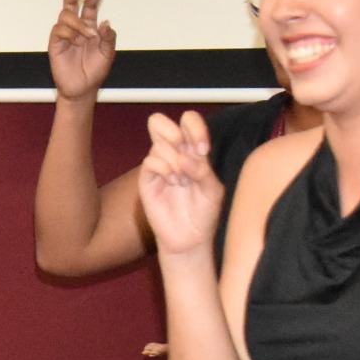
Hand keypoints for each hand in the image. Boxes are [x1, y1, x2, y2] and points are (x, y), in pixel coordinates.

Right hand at [48, 0, 118, 104]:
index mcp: (90, 28)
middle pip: (72, 4)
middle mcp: (76, 29)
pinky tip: (76, 40)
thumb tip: (106, 22)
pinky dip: (69, 32)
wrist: (82, 88)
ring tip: (87, 34)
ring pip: (66, 16)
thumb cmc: (95, 71)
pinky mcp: (55, 43)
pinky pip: (58, 30)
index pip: (89, 7)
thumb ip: (109, 37)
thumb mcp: (108, 53)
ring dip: (78, 22)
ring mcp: (64, 35)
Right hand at [133, 109, 221, 256]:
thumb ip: (203, 170)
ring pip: (158, 145)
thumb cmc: (204, 212)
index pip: (187, 121)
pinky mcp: (146, 180)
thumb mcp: (213, 189)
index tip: (203, 149)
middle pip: (158, 122)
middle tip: (185, 151)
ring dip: (175, 161)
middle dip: (175, 133)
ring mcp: (157, 166)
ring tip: (183, 181)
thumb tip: (185, 157)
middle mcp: (172, 154)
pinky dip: (164, 169)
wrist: (189, 238)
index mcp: (191, 150)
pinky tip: (173, 183)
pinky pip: (150, 162)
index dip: (194, 127)